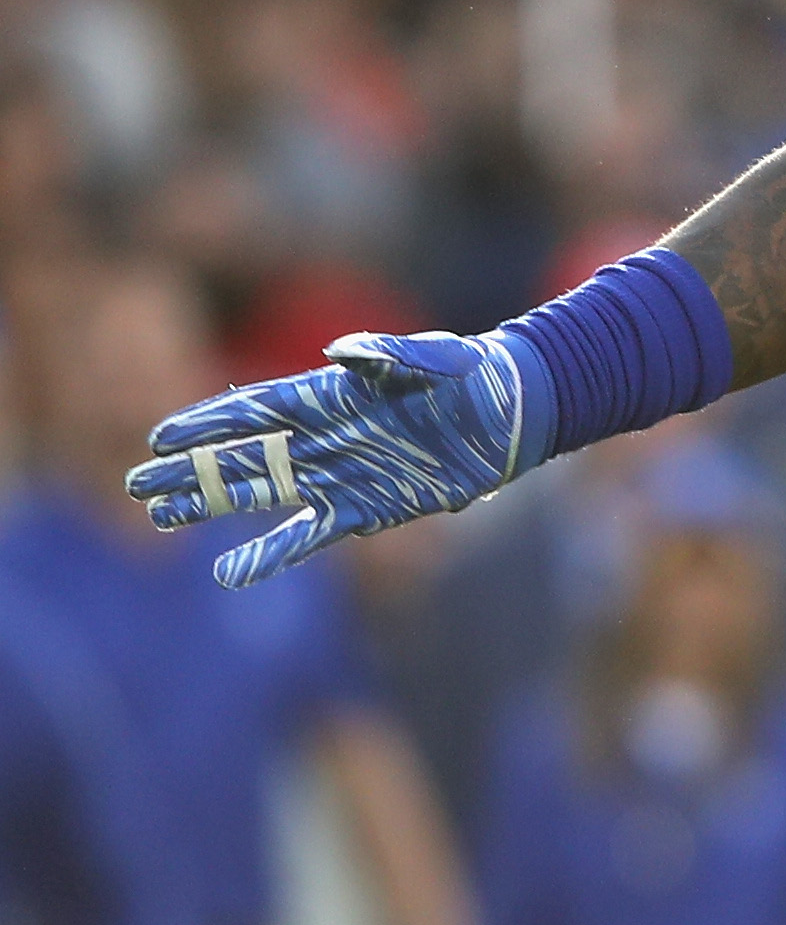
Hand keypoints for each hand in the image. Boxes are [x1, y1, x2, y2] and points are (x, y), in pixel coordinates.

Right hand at [128, 332, 550, 587]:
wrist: (509, 413)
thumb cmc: (468, 374)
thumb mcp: (430, 357)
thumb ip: (386, 355)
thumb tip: (340, 351)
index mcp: (329, 394)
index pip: (254, 410)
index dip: (207, 424)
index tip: (159, 437)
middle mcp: (324, 436)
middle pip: (243, 455)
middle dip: (191, 470)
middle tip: (137, 485)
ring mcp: (341, 473)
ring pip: (262, 493)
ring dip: (213, 506)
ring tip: (160, 517)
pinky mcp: (367, 508)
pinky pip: (307, 534)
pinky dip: (270, 553)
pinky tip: (230, 572)